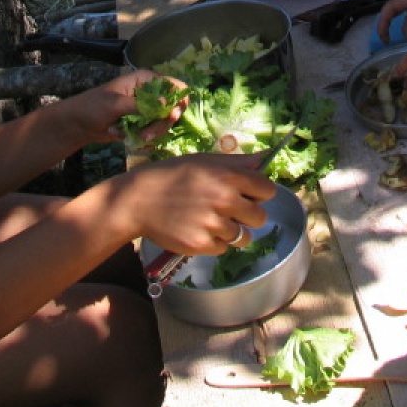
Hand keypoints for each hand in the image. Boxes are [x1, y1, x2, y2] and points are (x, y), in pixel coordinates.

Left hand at [61, 69, 185, 145]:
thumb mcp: (115, 104)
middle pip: (173, 105)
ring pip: (166, 121)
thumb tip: (166, 105)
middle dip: (164, 121)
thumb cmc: (93, 106)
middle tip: (150, 131)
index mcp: (145, 80)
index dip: (178, 98)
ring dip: (155, 131)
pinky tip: (138, 140)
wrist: (79, 124)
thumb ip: (141, 105)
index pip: (173, 84)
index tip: (172, 114)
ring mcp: (148, 108)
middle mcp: (150, 92)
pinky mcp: (143, 123)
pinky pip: (156, 130)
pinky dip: (150, 137)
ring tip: (140, 137)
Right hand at [116, 153, 274, 256]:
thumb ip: (237, 162)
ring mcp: (213, 224)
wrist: (138, 200)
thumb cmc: (172, 175)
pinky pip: (223, 249)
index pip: (267, 190)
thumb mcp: (204, 161)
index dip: (259, 193)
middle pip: (260, 217)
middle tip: (228, 210)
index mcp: (229, 176)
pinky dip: (214, 242)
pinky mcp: (201, 244)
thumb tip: (266, 157)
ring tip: (209, 220)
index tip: (248, 195)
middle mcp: (224, 200)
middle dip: (248, 215)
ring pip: (242, 237)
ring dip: (231, 231)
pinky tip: (197, 229)